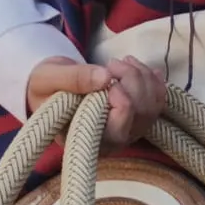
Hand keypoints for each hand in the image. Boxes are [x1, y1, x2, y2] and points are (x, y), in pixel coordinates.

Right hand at [26, 56, 167, 153]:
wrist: (52, 86)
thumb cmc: (45, 86)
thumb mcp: (49, 78)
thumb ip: (73, 79)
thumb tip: (105, 78)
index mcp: (84, 140)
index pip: (117, 130)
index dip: (121, 100)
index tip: (107, 75)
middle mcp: (110, 142)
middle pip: (140, 114)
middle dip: (132, 79)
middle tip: (111, 62)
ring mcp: (126, 130)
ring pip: (152, 106)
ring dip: (143, 77)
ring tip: (122, 62)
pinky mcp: (136, 117)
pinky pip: (158, 102)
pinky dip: (156, 82)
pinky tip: (145, 69)